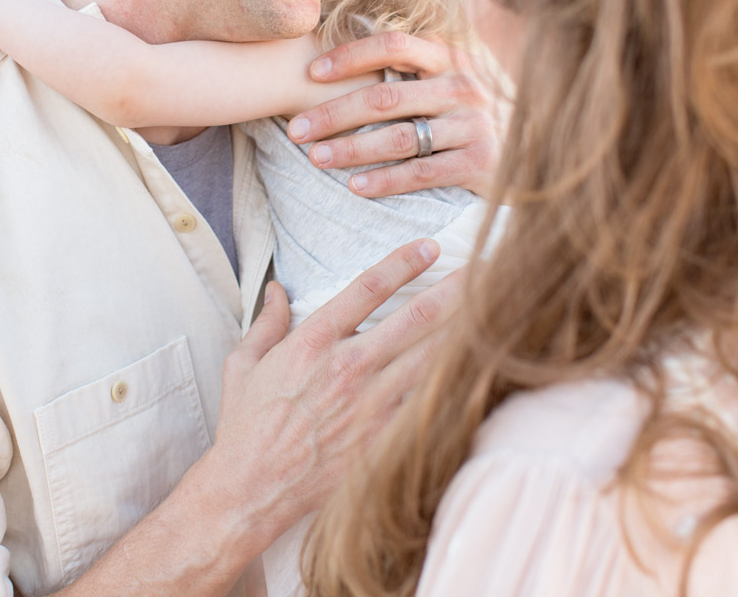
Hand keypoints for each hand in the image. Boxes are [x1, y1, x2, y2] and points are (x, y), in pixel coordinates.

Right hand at [194, 238, 461, 555]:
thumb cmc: (244, 428)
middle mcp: (349, 368)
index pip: (368, 289)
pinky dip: (454, 387)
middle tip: (485, 269)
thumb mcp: (243, 364)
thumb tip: (277, 289)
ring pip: (431, 360)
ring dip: (464, 333)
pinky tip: (481, 372)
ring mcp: (371, 406)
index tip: (430, 246)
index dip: (403, 262)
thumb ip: (266, 322)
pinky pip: (428, 408)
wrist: (250, 491)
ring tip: (495, 310)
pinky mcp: (383, 441)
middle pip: (415, 318)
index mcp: (313, 342)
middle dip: (454, 290)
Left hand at [286, 31, 505, 196]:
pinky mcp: (479, 162)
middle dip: (334, 114)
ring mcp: (473, 124)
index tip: (311, 73)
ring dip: (352, 149)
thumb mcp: (446, 79)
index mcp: (448, 57)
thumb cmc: (468, 114)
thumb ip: (408, 65)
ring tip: (316, 159)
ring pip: (399, 137)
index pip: (393, 44)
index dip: (350, 56)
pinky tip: (356, 187)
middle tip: (296, 131)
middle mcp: (462, 86)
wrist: (531, 154)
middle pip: (386, 97)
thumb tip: (340, 51)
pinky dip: (385, 180)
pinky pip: (421, 172)